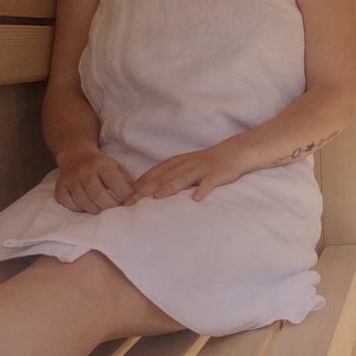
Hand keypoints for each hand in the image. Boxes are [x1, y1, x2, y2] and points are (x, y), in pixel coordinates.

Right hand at [54, 148, 135, 213]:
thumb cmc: (100, 166)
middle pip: (97, 194)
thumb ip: (127, 182)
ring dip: (96, 210)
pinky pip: (69, 204)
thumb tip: (138, 198)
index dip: (124, 195)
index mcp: (102, 164)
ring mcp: (70, 180)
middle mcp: (84, 171)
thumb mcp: (117, 167)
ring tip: (104, 212)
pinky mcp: (60, 188)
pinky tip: (87, 207)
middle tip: (117, 213)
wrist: (76, 156)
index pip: (114, 181)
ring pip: (83, 201)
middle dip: (110, 207)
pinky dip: (79, 209)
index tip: (129, 203)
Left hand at [128, 142, 248, 204]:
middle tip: (132, 203)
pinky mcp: (216, 174)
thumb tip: (147, 193)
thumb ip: (168, 177)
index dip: (138, 187)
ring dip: (170, 187)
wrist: (232, 152)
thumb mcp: (184, 167)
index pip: (153, 175)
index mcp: (175, 163)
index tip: (123, 200)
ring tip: (157, 197)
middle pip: (163, 177)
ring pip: (183, 178)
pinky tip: (196, 198)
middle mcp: (185, 165)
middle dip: (146, 190)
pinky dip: (202, 189)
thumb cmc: (205, 163)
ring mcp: (201, 169)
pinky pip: (209, 183)